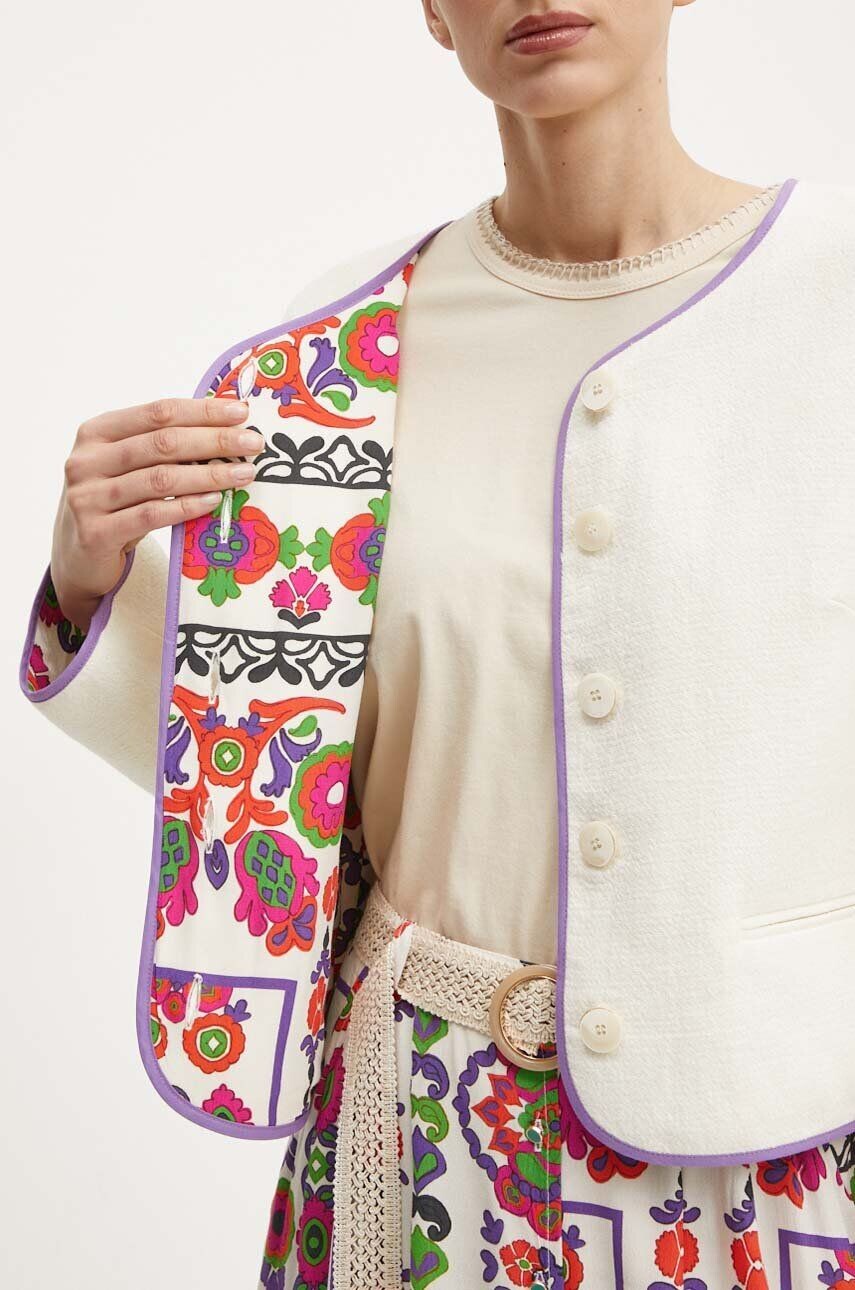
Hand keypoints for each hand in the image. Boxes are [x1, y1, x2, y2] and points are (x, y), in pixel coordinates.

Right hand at [50, 397, 264, 630]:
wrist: (78, 557)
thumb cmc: (115, 505)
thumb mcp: (129, 468)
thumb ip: (162, 447)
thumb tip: (227, 426)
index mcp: (96, 432)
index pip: (158, 413)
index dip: (202, 411)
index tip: (241, 413)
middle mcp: (87, 461)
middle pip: (162, 444)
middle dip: (214, 441)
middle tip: (253, 443)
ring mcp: (87, 497)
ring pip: (160, 480)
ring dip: (208, 475)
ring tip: (244, 474)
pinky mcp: (96, 533)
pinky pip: (151, 515)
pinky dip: (187, 506)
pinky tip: (214, 501)